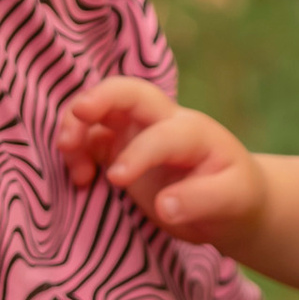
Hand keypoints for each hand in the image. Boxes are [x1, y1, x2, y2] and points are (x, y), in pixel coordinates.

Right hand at [58, 76, 267, 248]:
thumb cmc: (233, 194)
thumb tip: (164, 206)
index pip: (161, 134)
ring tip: (65, 151)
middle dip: (100, 97)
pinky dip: (75, 151)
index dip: (137, 152)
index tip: (118, 180)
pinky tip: (80, 179)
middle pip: (127, 92)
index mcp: (191, 131)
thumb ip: (201, 201)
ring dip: (76, 123)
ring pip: (100, 112)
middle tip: (78, 113)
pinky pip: (89, 139)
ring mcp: (136, 133)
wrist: (229, 198)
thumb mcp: (232, 199)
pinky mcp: (118, 150)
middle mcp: (161, 122)